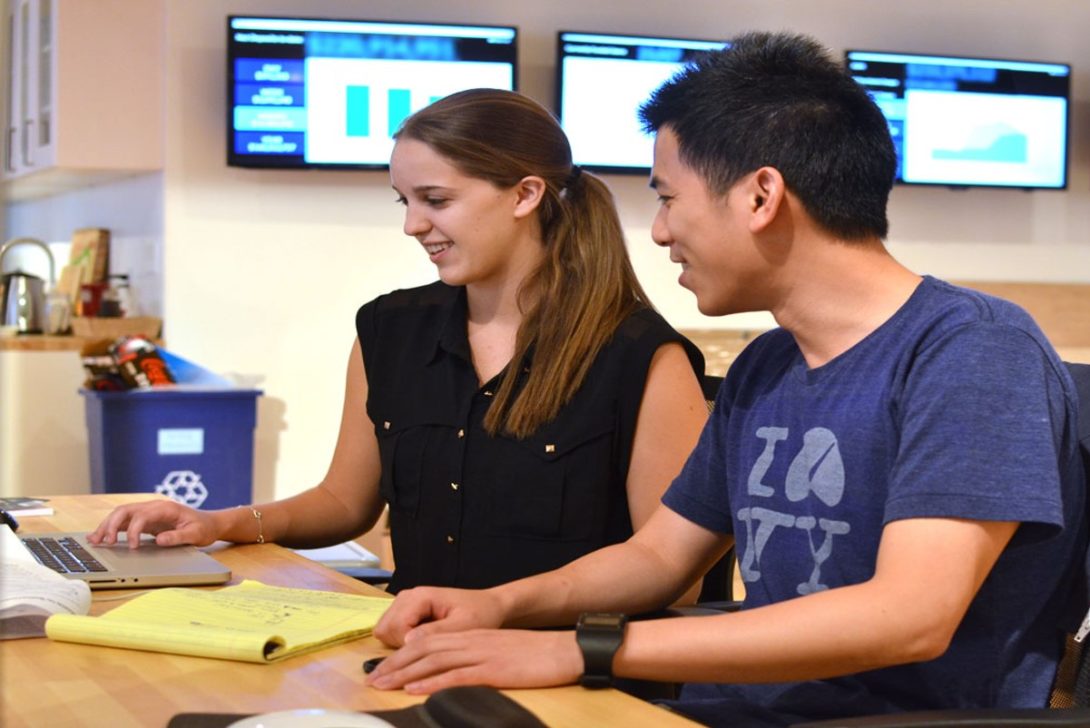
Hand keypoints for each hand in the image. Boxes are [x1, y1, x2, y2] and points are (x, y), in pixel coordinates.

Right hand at [87, 500, 220, 547]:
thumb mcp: (196, 534)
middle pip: (126, 511)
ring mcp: (148, 513)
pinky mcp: (146, 521)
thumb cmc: (204, 528)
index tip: (134, 547)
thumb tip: (159, 540)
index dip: (134, 531)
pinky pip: (125, 522)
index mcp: (165, 508)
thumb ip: (178, 537)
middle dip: (112, 525)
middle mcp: (154, 507)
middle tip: (104, 542)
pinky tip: (101, 537)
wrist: (210, 523)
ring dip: (107, 526)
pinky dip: (112, 529)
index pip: (142, 516)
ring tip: (95, 540)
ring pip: (121, 515)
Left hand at [366, 628, 581, 693]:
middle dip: (394, 665)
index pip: (428, 644)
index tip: (381, 670)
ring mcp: (481, 655)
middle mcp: (471, 642)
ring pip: (434, 661)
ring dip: (405, 674)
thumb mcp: (499, 653)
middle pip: (424, 651)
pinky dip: (434, 682)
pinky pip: (458, 675)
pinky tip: (416, 688)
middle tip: (371, 680)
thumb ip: (474, 662)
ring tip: (383, 684)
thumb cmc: (535, 656)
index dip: (401, 657)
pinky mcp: (492, 670)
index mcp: (472, 637)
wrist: (565, 649)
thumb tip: (451, 676)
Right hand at [373, 586, 505, 647]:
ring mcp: (404, 603)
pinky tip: (423, 640)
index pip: (396, 627)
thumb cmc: (480, 614)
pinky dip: (401, 641)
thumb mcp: (464, 626)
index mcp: (420, 596)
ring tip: (427, 644)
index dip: (408, 646)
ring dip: (400, 644)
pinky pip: (390, 631)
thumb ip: (435, 632)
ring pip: (384, 631)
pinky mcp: (405, 611)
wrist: (489, 605)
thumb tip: (407, 642)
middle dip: (401, 645)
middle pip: (385, 629)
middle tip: (428, 648)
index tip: (430, 651)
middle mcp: (407, 596)